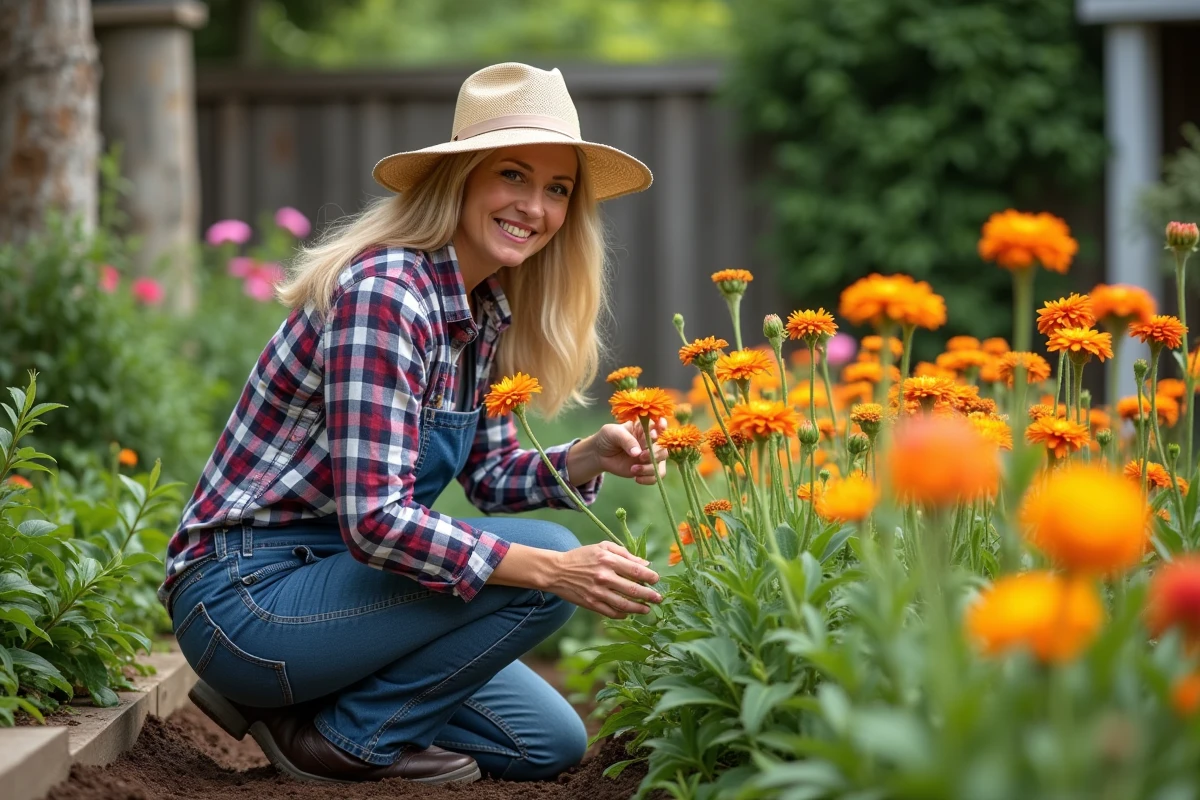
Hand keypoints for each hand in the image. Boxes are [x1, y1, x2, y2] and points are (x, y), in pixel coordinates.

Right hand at [547, 541, 662, 618]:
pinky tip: (629, 613)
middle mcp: (603, 577)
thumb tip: (645, 563)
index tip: (656, 580)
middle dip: (649, 595)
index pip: (635, 570)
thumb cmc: (582, 556)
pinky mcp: (591, 604)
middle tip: (658, 598)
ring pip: (624, 604)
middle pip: (633, 589)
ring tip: (647, 609)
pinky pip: (611, 613)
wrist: (557, 571)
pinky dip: (623, 615)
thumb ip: (624, 553)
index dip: (649, 576)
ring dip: (639, 608)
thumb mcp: (602, 547)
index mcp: (607, 560)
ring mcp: (597, 592)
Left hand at [590, 417, 668, 484]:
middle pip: (663, 449)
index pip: (659, 426)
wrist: (599, 454)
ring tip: (633, 469)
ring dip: (650, 468)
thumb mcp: (613, 433)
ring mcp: (649, 457)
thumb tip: (637, 453)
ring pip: (661, 464)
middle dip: (654, 454)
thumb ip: (626, 440)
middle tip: (640, 456)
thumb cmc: (607, 438)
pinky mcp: (646, 469)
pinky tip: (636, 478)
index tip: (653, 434)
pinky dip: (649, 479)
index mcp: (644, 429)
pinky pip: (656, 476)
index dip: (661, 429)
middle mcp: (650, 442)